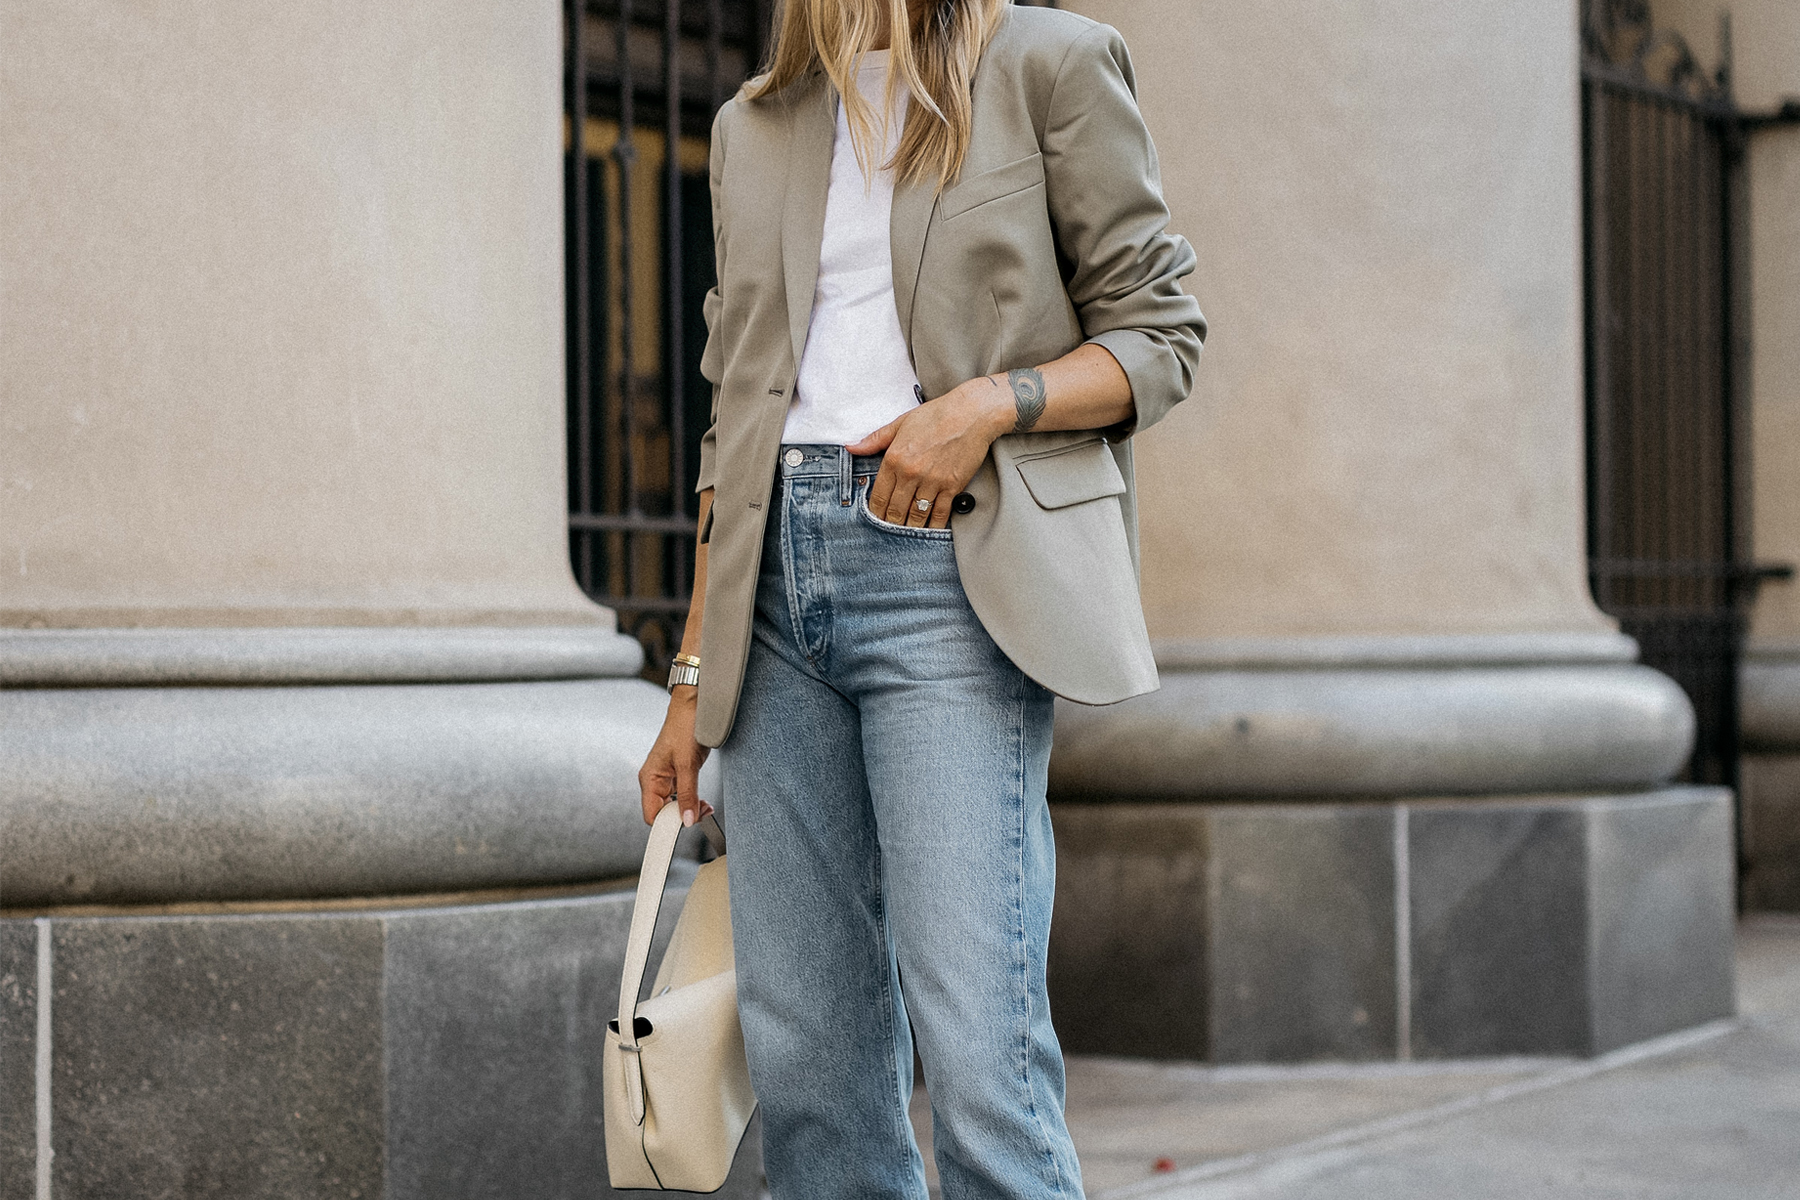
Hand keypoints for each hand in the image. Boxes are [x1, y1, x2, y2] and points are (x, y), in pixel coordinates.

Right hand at [637, 685, 713, 826]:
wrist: (695, 706)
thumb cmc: (684, 726)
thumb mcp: (687, 764)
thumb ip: (687, 794)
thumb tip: (687, 819)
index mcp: (649, 778)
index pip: (652, 814)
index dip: (667, 824)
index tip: (686, 826)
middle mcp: (655, 780)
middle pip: (663, 812)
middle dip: (682, 816)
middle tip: (702, 813)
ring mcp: (667, 778)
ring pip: (674, 805)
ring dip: (689, 809)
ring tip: (705, 807)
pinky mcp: (679, 774)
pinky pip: (682, 796)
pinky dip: (693, 801)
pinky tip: (703, 801)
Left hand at [846, 378, 1012, 526]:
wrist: (971, 413)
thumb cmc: (936, 415)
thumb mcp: (900, 423)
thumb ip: (875, 439)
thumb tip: (851, 447)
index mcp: (894, 458)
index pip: (879, 496)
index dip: (875, 513)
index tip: (875, 521)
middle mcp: (911, 473)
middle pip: (895, 510)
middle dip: (891, 525)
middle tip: (889, 535)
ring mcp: (932, 481)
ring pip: (916, 515)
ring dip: (911, 528)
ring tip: (907, 534)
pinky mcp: (952, 486)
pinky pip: (940, 513)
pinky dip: (934, 525)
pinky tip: (930, 530)